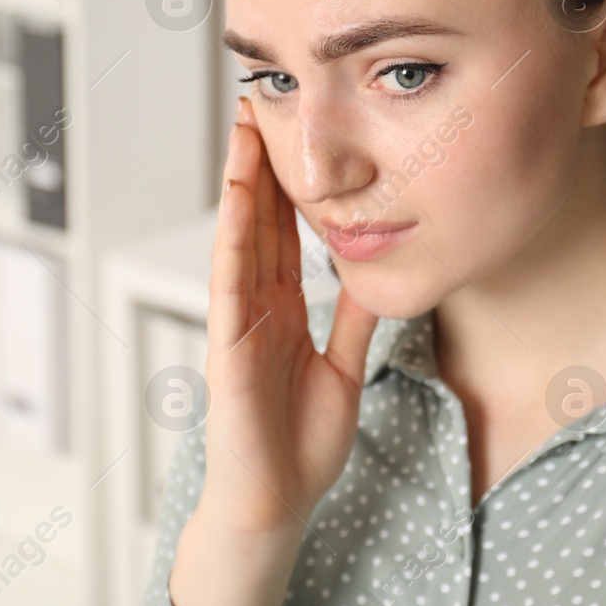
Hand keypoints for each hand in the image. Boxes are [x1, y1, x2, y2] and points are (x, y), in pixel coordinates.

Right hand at [198, 95, 379, 536]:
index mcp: (282, 308)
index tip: (295, 128)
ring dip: (240, 185)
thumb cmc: (300, 444)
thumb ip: (353, 319)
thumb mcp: (345, 365)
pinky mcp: (228, 351)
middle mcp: (255, 306)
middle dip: (260, 162)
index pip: (285, 229)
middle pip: (259, 220)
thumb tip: (377, 272)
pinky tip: (239, 208)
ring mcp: (237, 324)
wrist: (276, 503)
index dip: (289, 178)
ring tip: (243, 132)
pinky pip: (230, 288)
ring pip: (239, 240)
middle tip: (261, 101)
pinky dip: (233, 244)